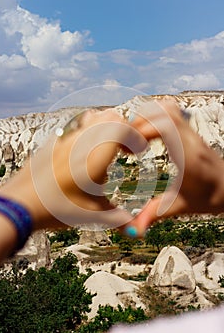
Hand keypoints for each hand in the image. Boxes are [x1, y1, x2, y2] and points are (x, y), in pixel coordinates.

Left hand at [0, 109, 145, 230]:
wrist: (21, 203)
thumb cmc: (56, 206)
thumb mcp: (92, 213)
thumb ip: (118, 218)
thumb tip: (136, 230)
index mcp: (96, 153)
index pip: (122, 126)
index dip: (135, 136)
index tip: (138, 152)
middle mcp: (82, 139)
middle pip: (109, 116)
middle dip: (123, 129)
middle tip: (125, 149)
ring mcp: (66, 137)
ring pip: (92, 117)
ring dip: (105, 128)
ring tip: (106, 149)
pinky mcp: (54, 141)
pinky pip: (75, 126)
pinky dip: (87, 133)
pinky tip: (83, 155)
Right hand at [125, 97, 223, 235]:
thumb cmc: (210, 197)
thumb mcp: (180, 206)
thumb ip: (155, 215)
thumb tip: (133, 230)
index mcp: (188, 158)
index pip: (164, 127)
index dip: (140, 131)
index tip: (128, 148)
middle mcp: (191, 140)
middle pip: (163, 112)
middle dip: (139, 123)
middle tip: (127, 142)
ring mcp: (192, 133)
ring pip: (169, 107)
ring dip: (147, 116)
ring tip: (135, 135)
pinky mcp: (191, 131)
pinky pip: (173, 112)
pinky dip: (156, 115)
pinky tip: (148, 132)